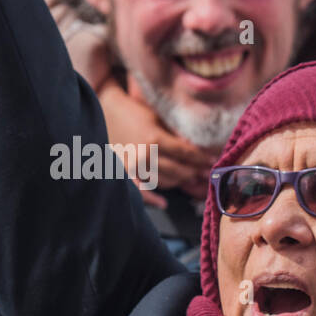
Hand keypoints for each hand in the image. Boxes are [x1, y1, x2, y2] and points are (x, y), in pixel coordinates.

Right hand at [97, 81, 213, 208]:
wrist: (103, 111)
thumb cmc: (133, 111)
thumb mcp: (157, 117)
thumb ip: (175, 133)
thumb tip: (197, 148)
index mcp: (154, 139)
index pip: (186, 154)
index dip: (202, 159)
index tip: (213, 162)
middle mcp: (144, 156)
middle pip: (178, 171)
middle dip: (195, 173)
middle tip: (206, 173)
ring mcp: (132, 167)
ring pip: (165, 182)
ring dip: (180, 182)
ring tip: (191, 180)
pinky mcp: (122, 173)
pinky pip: (140, 191)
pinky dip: (152, 200)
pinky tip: (163, 203)